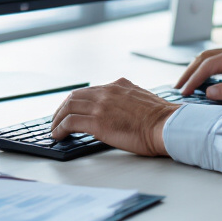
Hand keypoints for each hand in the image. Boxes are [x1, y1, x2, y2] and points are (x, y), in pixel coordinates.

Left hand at [50, 78, 178, 156]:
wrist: (167, 125)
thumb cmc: (162, 120)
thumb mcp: (143, 100)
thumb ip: (129, 100)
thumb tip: (122, 111)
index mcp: (119, 85)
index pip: (90, 90)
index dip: (77, 101)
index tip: (72, 109)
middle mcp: (108, 91)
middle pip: (75, 96)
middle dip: (63, 108)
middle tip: (57, 119)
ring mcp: (101, 105)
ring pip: (69, 107)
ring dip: (58, 118)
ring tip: (54, 129)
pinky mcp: (97, 122)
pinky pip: (70, 122)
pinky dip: (60, 128)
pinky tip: (57, 135)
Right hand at [176, 44, 221, 101]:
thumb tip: (207, 92)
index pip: (208, 64)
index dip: (194, 78)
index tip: (184, 91)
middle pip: (204, 58)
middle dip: (190, 72)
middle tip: (178, 87)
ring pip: (209, 61)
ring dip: (196, 72)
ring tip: (184, 85)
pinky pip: (217, 66)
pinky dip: (205, 74)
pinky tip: (199, 83)